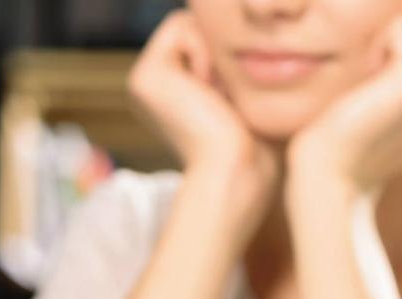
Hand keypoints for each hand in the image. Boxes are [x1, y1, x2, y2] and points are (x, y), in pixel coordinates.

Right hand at [128, 11, 278, 202]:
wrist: (237, 173)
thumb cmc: (257, 147)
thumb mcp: (251, 98)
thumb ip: (242, 65)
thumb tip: (258, 34)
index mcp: (172, 93)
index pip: (207, 39)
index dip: (232, 55)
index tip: (239, 101)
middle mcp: (154, 86)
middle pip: (198, 27)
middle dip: (224, 52)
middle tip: (230, 99)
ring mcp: (143, 80)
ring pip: (192, 23)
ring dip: (218, 54)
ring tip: (222, 98)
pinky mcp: (144, 76)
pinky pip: (183, 26)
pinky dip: (208, 52)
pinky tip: (211, 92)